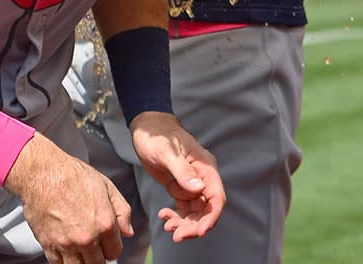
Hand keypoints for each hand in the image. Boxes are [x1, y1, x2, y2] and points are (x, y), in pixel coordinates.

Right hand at [4, 131, 132, 262]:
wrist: (43, 173)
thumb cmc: (72, 175)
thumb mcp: (106, 185)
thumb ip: (122, 210)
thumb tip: (128, 231)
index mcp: (104, 223)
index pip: (115, 252)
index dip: (111, 246)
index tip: (105, 241)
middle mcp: (87, 238)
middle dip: (97, 255)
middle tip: (92, 243)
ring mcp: (67, 244)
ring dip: (81, 260)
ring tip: (79, 247)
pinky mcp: (49, 246)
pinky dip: (63, 260)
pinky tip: (64, 247)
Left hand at [130, 110, 225, 242]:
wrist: (146, 127)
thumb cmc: (157, 135)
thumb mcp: (167, 152)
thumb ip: (182, 171)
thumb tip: (199, 189)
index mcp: (205, 167)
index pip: (216, 197)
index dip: (211, 217)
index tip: (200, 231)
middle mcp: (202, 176)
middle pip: (206, 209)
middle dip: (194, 225)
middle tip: (176, 235)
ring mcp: (192, 182)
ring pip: (195, 212)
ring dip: (184, 223)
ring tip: (167, 225)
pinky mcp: (181, 185)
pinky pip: (184, 207)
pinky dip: (176, 215)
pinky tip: (164, 215)